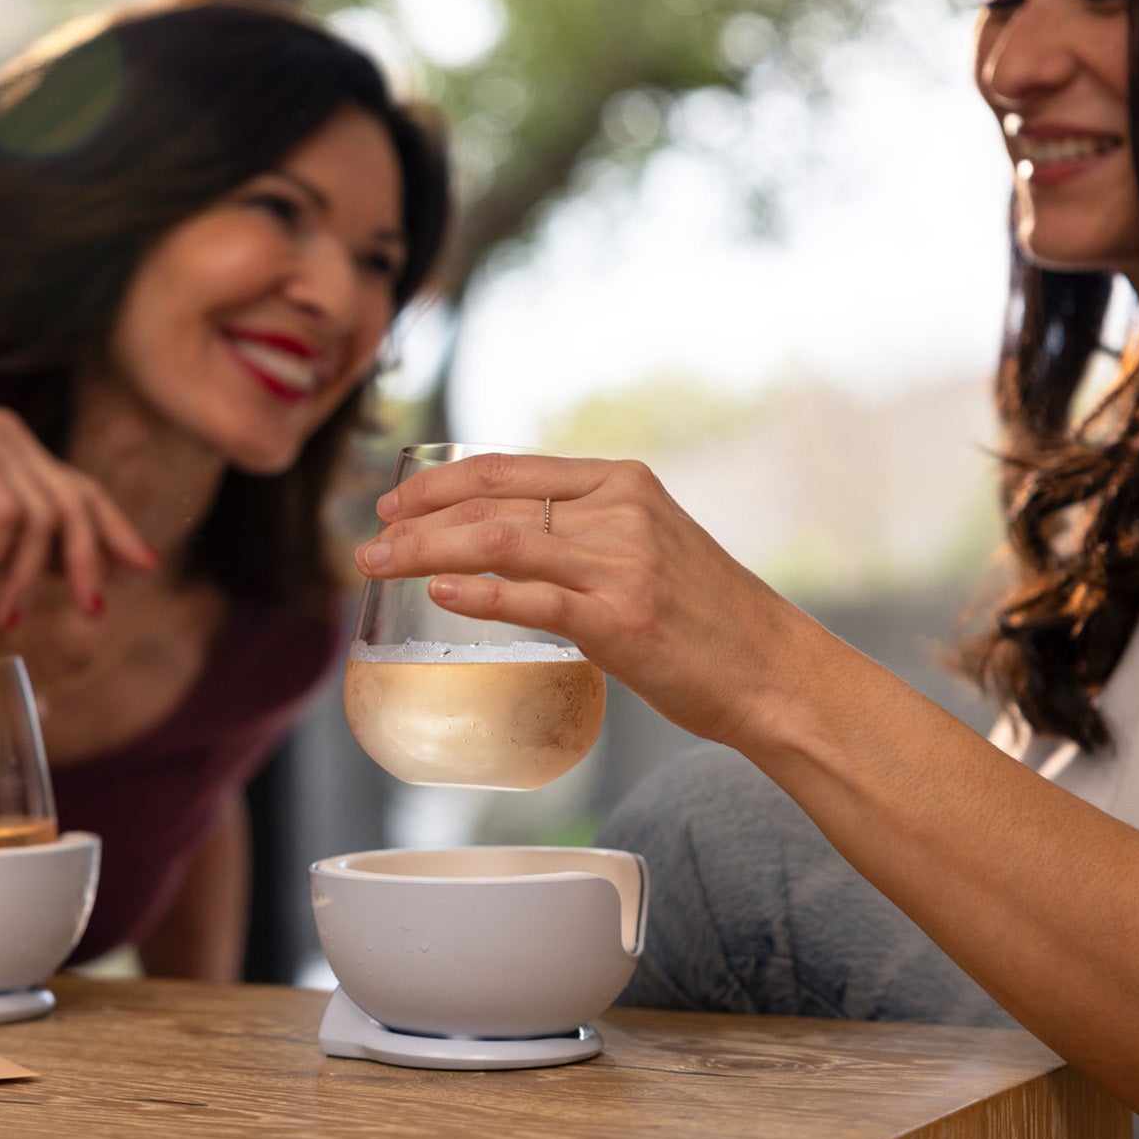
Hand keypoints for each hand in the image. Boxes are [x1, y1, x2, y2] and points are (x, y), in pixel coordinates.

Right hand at [0, 407, 158, 626]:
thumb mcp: (1, 551)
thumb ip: (49, 549)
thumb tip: (114, 568)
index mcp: (21, 451)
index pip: (84, 492)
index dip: (117, 532)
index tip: (145, 568)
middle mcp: (10, 433)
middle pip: (74, 505)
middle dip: (89, 563)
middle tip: (93, 613)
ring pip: (44, 518)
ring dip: (29, 577)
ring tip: (8, 616)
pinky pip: (9, 516)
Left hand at [355, 452, 803, 748]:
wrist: (771, 669)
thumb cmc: (705, 615)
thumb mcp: (649, 544)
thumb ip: (585, 531)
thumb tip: (504, 542)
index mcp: (622, 482)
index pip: (508, 468)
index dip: (439, 482)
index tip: (395, 503)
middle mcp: (619, 511)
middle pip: (491, 503)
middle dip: (416, 520)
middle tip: (367, 541)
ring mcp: (620, 564)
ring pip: (497, 542)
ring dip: (424, 551)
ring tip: (377, 565)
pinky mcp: (620, 620)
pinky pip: (531, 600)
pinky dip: (476, 594)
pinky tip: (437, 592)